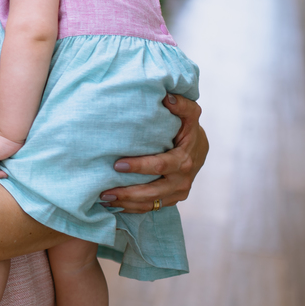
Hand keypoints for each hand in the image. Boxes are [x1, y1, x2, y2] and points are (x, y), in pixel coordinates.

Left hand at [102, 94, 207, 213]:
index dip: (139, 167)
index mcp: (184, 160)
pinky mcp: (172, 199)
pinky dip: (132, 208)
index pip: (160, 166)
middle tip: (104, 190)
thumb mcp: (190, 116)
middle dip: (128, 191)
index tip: (116, 165)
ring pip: (150, 203)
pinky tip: (114, 204)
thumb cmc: (188, 130)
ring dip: (126, 202)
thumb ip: (182, 106)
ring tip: (104, 198)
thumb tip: (167, 97)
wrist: (200, 150)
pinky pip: (150, 208)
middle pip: (152, 191)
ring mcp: (177, 192)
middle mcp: (182, 179)